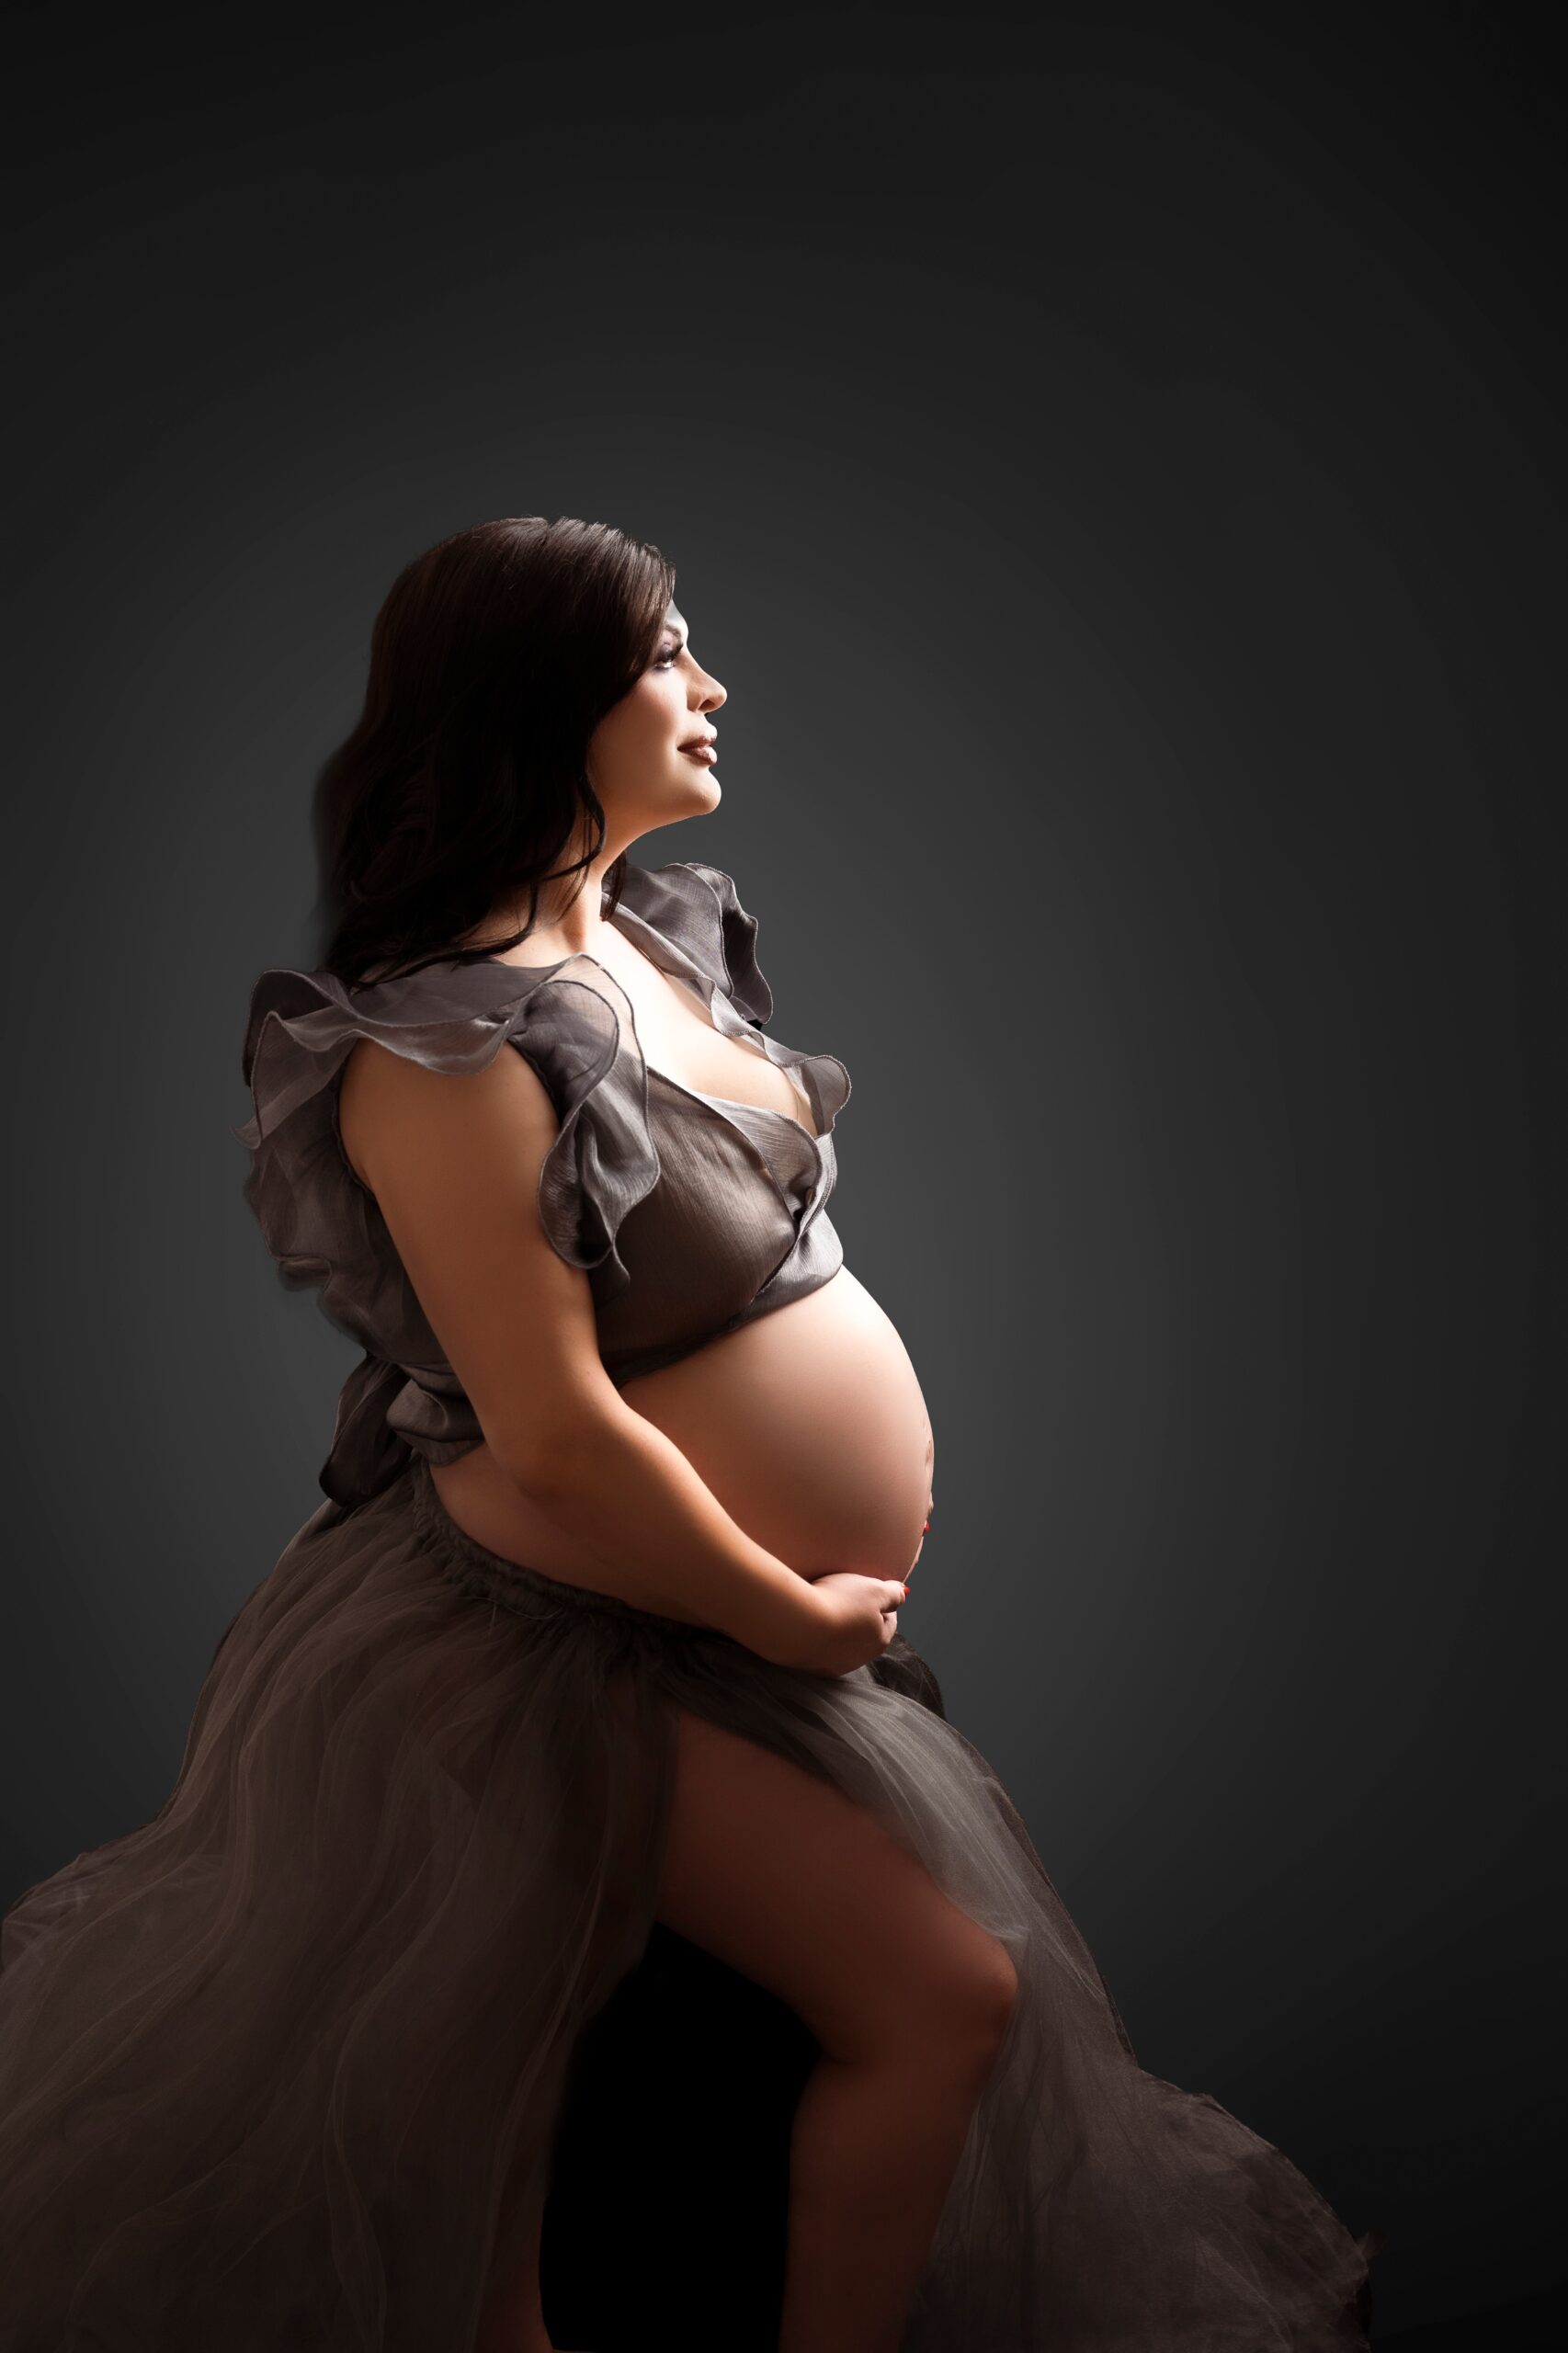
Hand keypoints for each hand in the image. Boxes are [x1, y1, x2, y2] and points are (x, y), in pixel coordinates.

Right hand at [782, 1571, 906, 1676]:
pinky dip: (817, 1637)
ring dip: (837, 1630)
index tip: (871, 1591)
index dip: (883, 1604)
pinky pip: (818, 1650)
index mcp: (880, 1640)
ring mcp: (833, 1665)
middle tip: (846, 1597)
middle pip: (865, 1635)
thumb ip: (893, 1593)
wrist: (797, 1624)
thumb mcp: (873, 1590)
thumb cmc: (839, 1603)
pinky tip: (808, 1623)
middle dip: (860, 1618)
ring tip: (823, 1609)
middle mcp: (860, 1658)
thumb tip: (904, 1593)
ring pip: (841, 1645)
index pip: (889, 1621)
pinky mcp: (810, 1667)